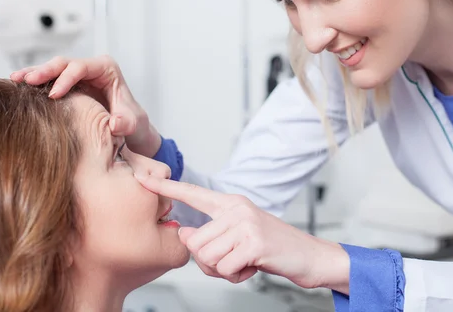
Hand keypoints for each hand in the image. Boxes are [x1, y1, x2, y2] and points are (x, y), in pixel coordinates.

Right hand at [10, 55, 160, 157]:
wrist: (130, 129)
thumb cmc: (133, 122)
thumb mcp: (134, 123)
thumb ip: (126, 122)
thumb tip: (115, 124)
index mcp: (107, 69)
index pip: (82, 67)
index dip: (66, 78)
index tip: (54, 95)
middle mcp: (91, 68)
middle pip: (63, 63)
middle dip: (45, 71)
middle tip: (26, 81)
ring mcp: (78, 76)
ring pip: (53, 69)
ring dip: (34, 74)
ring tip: (15, 80)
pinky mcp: (68, 86)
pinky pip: (49, 81)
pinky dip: (34, 83)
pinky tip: (18, 86)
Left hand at [135, 175, 349, 292]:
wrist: (309, 257)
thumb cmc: (271, 248)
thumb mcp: (238, 239)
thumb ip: (210, 236)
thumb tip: (184, 235)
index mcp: (231, 204)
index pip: (193, 193)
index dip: (166, 187)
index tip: (143, 178)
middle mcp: (237, 208)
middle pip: (196, 242)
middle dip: (209, 261)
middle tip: (233, 261)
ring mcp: (246, 224)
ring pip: (207, 257)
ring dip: (224, 269)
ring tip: (245, 261)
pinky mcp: (254, 242)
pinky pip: (224, 268)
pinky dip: (237, 275)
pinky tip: (253, 266)